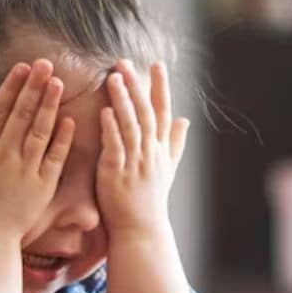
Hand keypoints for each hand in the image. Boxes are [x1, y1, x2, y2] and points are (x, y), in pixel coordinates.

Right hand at [0, 59, 75, 241]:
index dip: (11, 86)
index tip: (22, 67)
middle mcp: (2, 154)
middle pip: (21, 113)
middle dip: (33, 86)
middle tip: (46, 64)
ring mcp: (23, 168)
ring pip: (39, 130)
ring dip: (49, 105)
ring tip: (58, 83)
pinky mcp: (42, 185)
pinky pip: (54, 156)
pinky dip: (62, 138)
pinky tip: (69, 120)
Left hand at [97, 60, 189, 238]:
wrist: (142, 230)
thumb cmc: (151, 200)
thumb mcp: (168, 169)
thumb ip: (175, 143)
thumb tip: (185, 120)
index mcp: (160, 149)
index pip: (163, 112)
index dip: (160, 87)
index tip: (157, 64)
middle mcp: (150, 153)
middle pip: (146, 113)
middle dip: (137, 86)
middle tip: (125, 62)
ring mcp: (134, 163)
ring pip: (130, 125)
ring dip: (122, 100)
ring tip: (114, 77)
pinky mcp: (116, 174)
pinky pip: (115, 147)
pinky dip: (111, 129)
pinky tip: (105, 111)